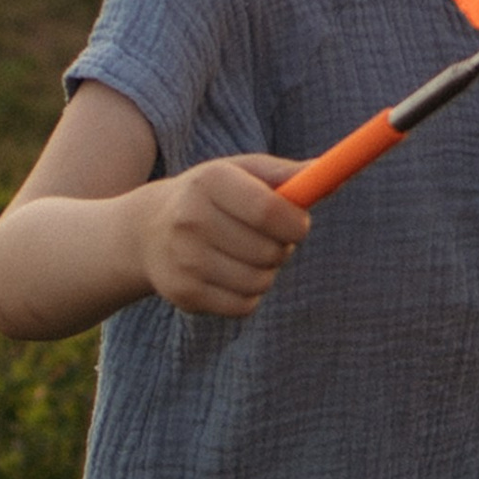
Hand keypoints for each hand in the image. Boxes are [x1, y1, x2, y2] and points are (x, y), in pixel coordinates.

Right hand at [136, 153, 311, 316]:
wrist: (147, 231)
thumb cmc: (212, 196)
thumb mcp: (242, 173)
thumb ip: (286, 174)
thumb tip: (332, 174)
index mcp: (209, 182)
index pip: (269, 211)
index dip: (296, 223)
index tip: (299, 224)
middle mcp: (191, 220)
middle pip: (269, 251)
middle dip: (282, 247)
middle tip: (268, 239)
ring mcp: (184, 260)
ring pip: (260, 281)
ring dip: (267, 272)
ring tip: (247, 255)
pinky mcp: (184, 294)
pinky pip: (244, 305)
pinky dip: (249, 294)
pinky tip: (231, 276)